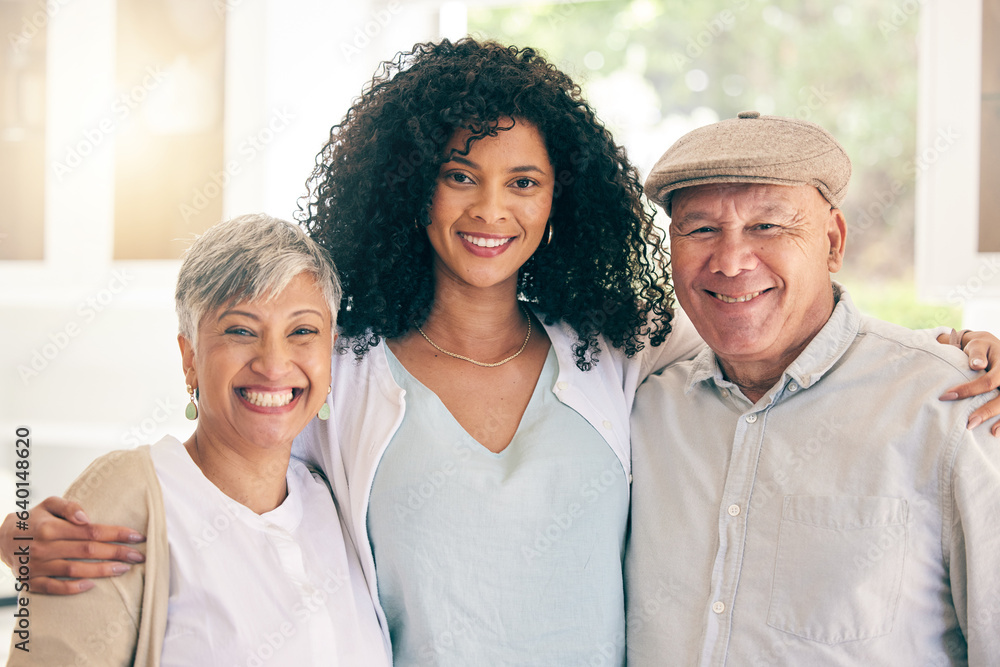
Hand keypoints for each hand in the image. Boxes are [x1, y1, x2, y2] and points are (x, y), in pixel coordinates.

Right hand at [1, 496, 145, 594]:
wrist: (1, 540)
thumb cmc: (34, 520)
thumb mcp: (49, 504)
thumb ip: (69, 507)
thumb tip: (87, 518)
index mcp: (50, 527)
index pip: (91, 531)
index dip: (116, 534)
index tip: (137, 536)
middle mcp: (43, 547)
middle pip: (87, 551)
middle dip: (117, 553)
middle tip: (139, 555)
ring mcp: (37, 566)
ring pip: (75, 570)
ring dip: (102, 571)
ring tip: (124, 569)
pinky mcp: (31, 581)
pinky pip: (54, 588)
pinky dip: (73, 588)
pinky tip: (92, 585)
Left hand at [938, 329, 999, 435]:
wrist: (992, 348)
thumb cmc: (982, 348)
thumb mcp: (979, 345)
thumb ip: (977, 354)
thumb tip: (977, 365)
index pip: (989, 382)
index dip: (968, 390)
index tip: (947, 397)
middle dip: (987, 411)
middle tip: (969, 423)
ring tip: (992, 432)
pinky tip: (997, 432)